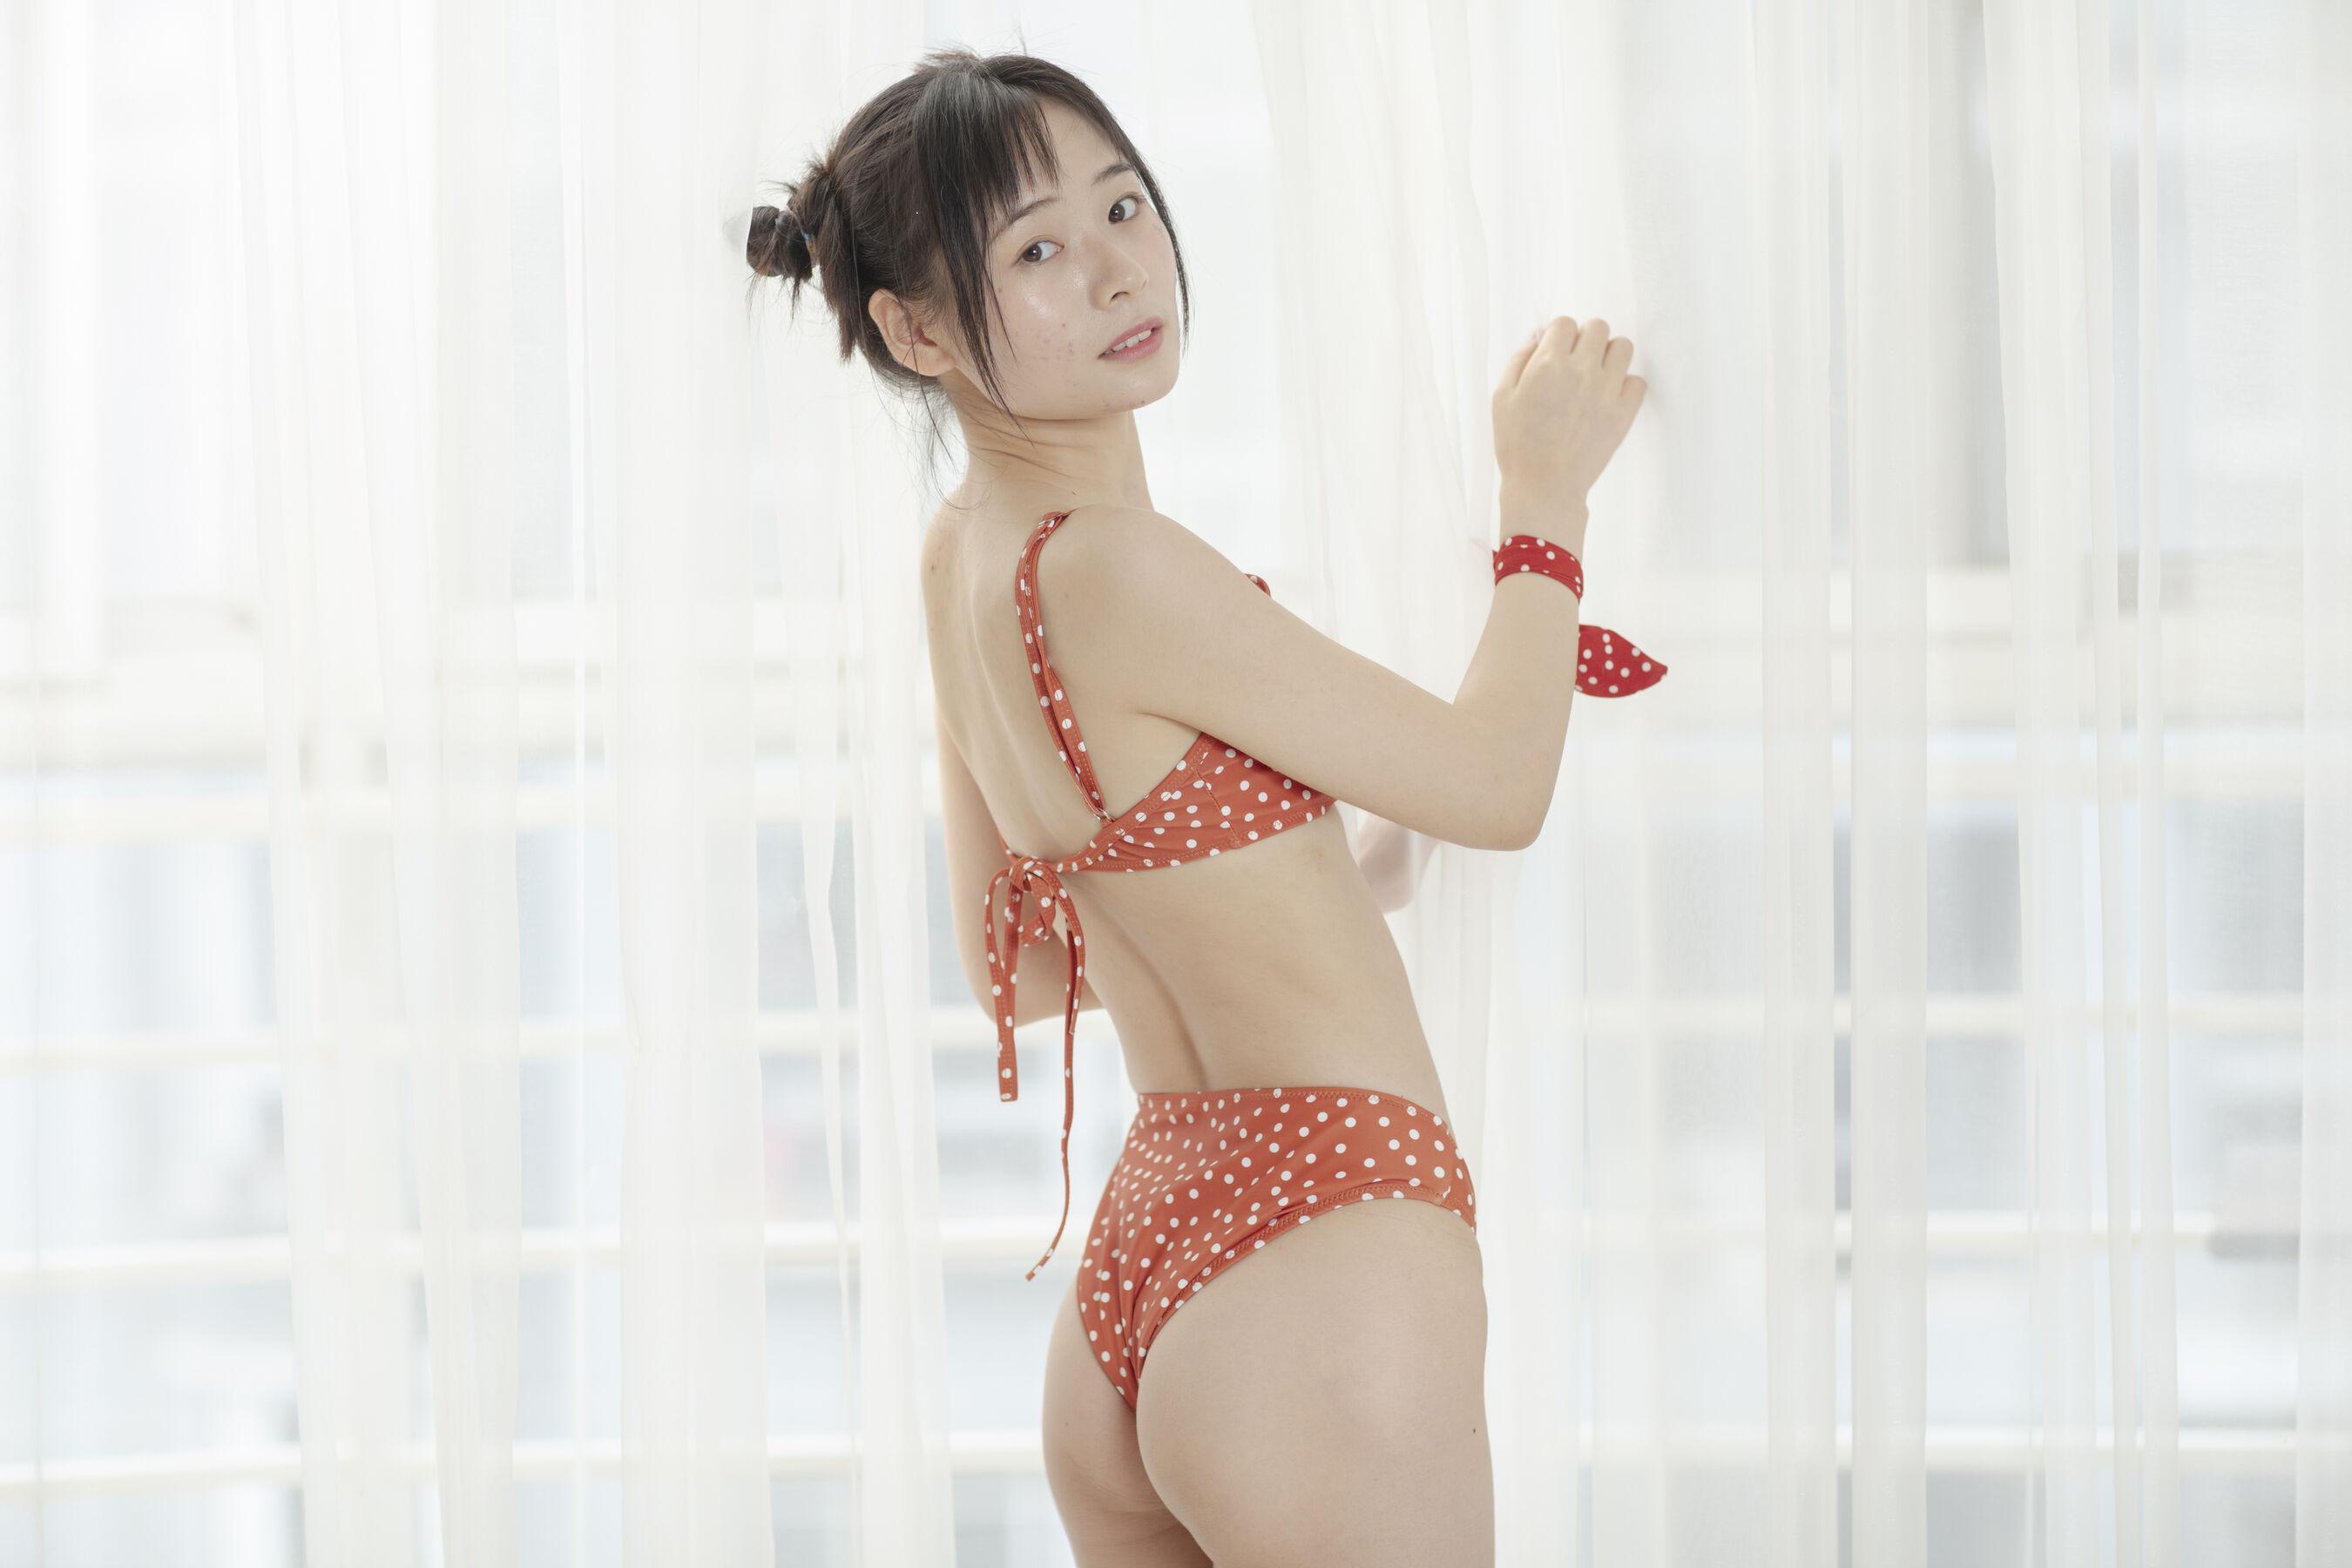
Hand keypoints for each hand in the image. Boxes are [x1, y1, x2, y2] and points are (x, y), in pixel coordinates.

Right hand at [1492, 317, 1646, 520]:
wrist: (1544, 487)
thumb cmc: (1517, 444)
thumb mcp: (1501, 398)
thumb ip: (1519, 359)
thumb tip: (1539, 335)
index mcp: (1548, 365)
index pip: (1564, 323)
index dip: (1559, 335)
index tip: (1556, 352)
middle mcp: (1580, 371)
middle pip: (1598, 326)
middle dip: (1586, 338)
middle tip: (1577, 362)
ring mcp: (1606, 392)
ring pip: (1623, 347)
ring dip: (1610, 355)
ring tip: (1597, 375)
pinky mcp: (1623, 413)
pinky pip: (1638, 381)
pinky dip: (1626, 385)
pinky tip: (1609, 397)